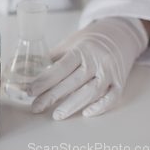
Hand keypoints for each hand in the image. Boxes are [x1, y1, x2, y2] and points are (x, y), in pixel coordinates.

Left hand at [27, 17, 148, 119]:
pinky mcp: (120, 82)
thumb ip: (53, 57)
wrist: (120, 34)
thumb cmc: (90, 41)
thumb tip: (29, 70)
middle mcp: (96, 60)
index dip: (44, 81)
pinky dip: (100, 107)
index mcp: (81, 49)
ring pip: (91, 92)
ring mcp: (110, 72)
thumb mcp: (70, 43)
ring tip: (57, 115)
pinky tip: (86, 113)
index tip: (30, 92)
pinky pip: (112, 97)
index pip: (60, 68)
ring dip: (73, 105)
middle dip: (52, 96)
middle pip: (73, 82)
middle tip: (36, 107)